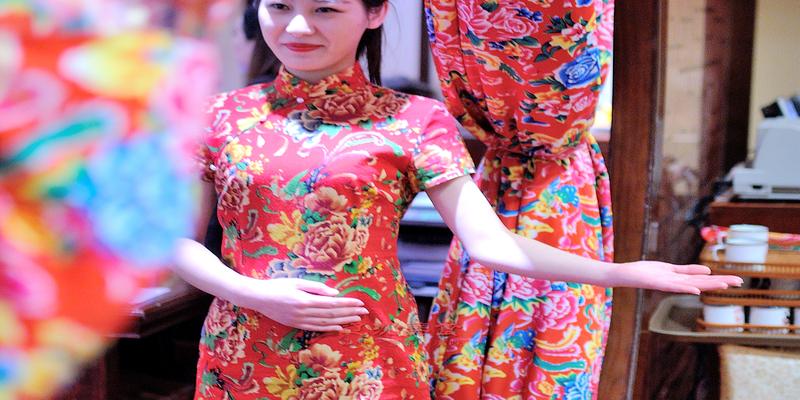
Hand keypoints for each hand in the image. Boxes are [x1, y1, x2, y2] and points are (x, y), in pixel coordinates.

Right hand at [235, 278, 368, 331]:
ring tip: (356, 319)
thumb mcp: (297, 282)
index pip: (332, 303)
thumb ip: (317, 288)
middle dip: (349, 312)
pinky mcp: (296, 325)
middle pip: (331, 314)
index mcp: (305, 300)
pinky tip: (340, 327)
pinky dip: (330, 328)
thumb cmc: (277, 286)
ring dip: (343, 321)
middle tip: (364, 311)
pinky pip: (316, 328)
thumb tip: (335, 293)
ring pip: (326, 323)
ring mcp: (300, 321)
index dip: (347, 303)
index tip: (360, 302)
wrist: (258, 298)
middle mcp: (303, 313)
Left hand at [614, 261, 743, 293]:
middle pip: (702, 283)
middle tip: (740, 282)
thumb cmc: (646, 272)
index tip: (738, 280)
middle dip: (721, 282)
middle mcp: (676, 284)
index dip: (721, 280)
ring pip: (691, 285)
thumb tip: (708, 271)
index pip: (704, 280)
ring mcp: (667, 284)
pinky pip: (673, 286)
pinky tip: (696, 289)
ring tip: (724, 285)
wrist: (625, 275)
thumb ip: (687, 270)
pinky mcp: (657, 283)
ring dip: (708, 285)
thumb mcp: (670, 269)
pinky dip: (685, 287)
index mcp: (680, 279)